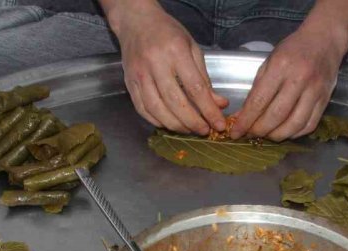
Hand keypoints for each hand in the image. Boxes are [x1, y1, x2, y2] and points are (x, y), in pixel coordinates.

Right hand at [105, 0, 227, 133]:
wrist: (136, 22)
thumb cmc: (167, 33)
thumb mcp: (192, 48)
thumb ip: (204, 78)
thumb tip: (219, 104)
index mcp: (175, 51)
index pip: (195, 88)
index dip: (208, 110)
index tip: (218, 124)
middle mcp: (155, 63)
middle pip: (176, 102)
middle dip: (193, 122)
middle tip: (204, 131)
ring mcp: (139, 74)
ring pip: (158, 109)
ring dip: (175, 125)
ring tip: (189, 130)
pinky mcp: (128, 83)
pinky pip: (142, 109)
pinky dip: (157, 121)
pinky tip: (169, 124)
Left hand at [231, 24, 344, 140]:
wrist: (324, 40)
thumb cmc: (293, 50)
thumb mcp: (269, 62)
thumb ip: (256, 90)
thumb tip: (242, 116)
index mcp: (281, 66)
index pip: (259, 101)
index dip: (246, 121)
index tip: (236, 132)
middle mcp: (300, 79)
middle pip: (276, 116)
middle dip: (260, 130)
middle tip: (251, 134)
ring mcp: (315, 91)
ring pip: (294, 124)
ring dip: (277, 136)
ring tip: (267, 135)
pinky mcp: (325, 100)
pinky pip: (309, 125)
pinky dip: (295, 134)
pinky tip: (285, 131)